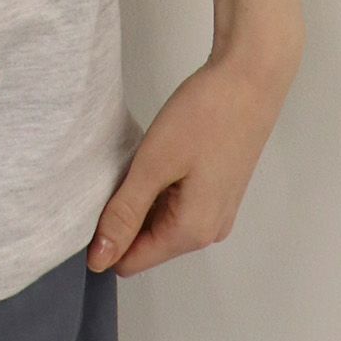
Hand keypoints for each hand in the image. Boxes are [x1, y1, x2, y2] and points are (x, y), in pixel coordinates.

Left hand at [87, 39, 302, 277]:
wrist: (250, 79)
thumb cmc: (204, 117)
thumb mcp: (154, 164)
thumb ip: (125, 213)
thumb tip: (100, 259)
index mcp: (192, 232)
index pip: (131, 261)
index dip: (104, 239)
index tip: (90, 202)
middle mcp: (208, 232)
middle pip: (146, 243)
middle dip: (123, 215)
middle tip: (116, 172)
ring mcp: (216, 211)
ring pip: (160, 221)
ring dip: (141, 198)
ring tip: (137, 160)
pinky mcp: (218, 190)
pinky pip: (175, 204)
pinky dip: (158, 186)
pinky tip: (156, 156)